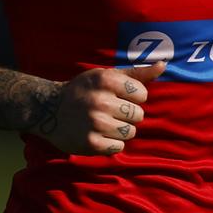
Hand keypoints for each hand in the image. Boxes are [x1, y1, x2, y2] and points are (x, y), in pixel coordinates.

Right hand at [31, 61, 165, 154]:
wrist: (49, 109)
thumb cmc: (85, 90)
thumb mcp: (107, 76)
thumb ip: (137, 73)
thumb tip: (164, 65)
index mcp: (106, 81)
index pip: (142, 94)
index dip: (134, 97)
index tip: (118, 97)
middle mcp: (100, 101)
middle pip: (138, 115)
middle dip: (128, 115)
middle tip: (110, 112)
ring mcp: (94, 123)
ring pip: (130, 132)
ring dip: (121, 130)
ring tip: (104, 123)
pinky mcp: (90, 143)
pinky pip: (118, 147)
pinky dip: (111, 143)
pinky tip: (98, 135)